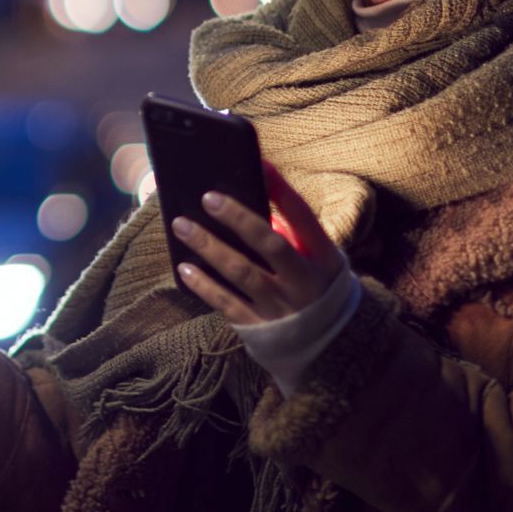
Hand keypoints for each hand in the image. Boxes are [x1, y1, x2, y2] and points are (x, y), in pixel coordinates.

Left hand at [170, 160, 346, 325]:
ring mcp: (281, 307)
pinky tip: (184, 267)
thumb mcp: (319, 260)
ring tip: (182, 225)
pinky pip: (227, 303)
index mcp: (323, 258)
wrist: (331, 346)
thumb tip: (253, 198)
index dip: (283, 191)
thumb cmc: (316, 287)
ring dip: (209, 247)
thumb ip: (294, 234)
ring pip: (241, 272)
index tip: (260, 165)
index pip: (304, 218)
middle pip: (270, 244)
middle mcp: (304, 282)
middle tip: (208, 197)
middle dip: (238, 219)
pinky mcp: (260, 328)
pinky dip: (204, 285)